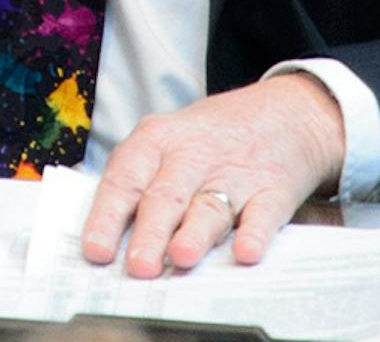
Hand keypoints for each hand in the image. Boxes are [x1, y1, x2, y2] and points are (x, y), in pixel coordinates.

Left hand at [81, 73, 344, 275]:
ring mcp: (234, 172)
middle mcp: (192, 155)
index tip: (96, 252)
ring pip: (209, 205)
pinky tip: (246, 252)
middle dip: (150, 231)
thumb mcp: (167, 142)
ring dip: (195, 233)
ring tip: (182, 258)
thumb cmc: (208, 139)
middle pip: (165, 195)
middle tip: (139, 267)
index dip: (108, 215)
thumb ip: (138, 185)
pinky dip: (255, 233)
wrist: (282, 111)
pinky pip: (263, 213)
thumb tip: (105, 242)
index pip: (124, 178)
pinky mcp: (273, 190)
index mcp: (156, 141)